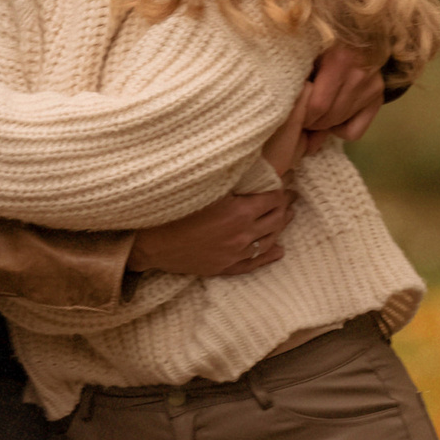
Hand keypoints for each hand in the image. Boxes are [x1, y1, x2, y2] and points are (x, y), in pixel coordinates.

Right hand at [126, 185, 291, 280]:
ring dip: (281, 227)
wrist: (149, 243)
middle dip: (285, 206)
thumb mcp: (202, 189)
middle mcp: (241, 234)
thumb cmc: (171, 210)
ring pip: (268, 240)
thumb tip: (248, 171)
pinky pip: (253, 263)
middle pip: (275, 219)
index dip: (280, 190)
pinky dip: (269, 256)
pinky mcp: (224, 267)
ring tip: (288, 216)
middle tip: (291, 197)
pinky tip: (278, 251)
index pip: (272, 199)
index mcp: (239, 212)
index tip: (284, 183)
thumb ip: (229, 181)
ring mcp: (234, 254)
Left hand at [297, 42, 383, 153]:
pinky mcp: (378, 98)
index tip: (295, 114)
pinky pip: (355, 131)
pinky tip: (334, 118)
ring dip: (324, 125)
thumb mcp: (312, 53)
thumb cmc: (328, 43)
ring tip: (316, 115)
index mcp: (340, 62)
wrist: (361, 34)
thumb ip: (303, 77)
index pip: (318, 105)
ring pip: (340, 124)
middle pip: (329, 117)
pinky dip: (341, 130)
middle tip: (302, 118)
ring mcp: (372, 89)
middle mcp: (359, 77)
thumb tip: (290, 107)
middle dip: (312, 123)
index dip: (304, 116)